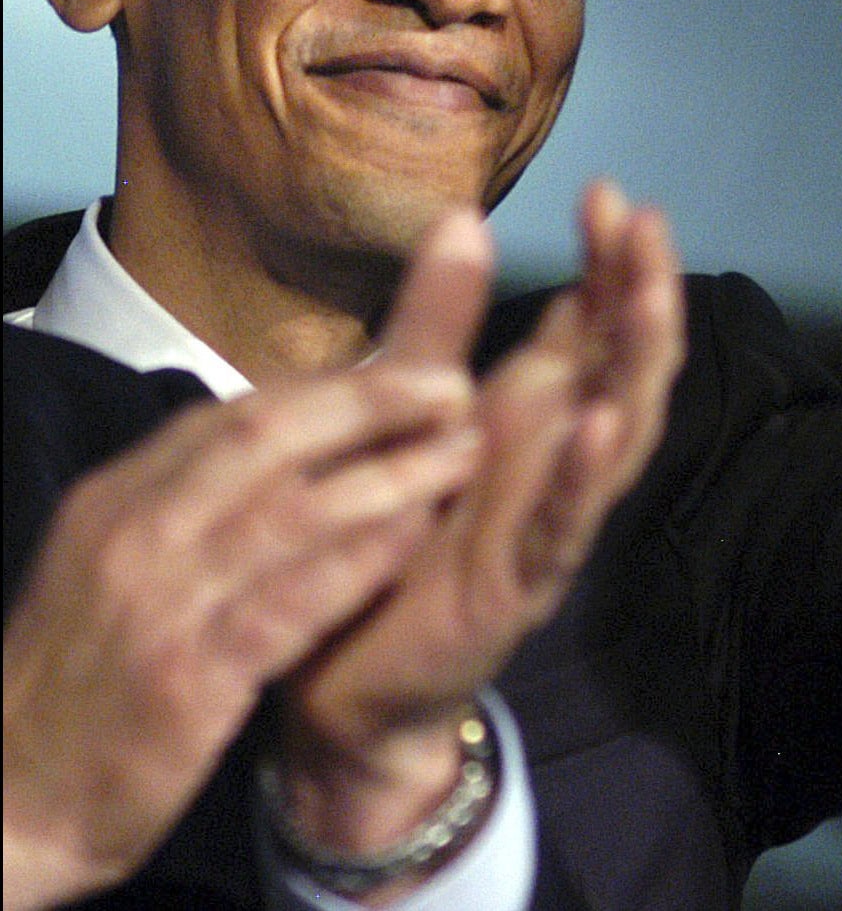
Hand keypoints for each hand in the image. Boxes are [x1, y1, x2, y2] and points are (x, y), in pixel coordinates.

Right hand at [1, 222, 489, 910]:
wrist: (3, 803)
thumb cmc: (79, 681)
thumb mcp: (117, 566)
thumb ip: (191, 502)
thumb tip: (282, 440)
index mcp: (121, 496)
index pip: (238, 412)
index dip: (336, 385)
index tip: (414, 368)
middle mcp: (135, 530)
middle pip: (267, 433)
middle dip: (371, 399)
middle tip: (454, 382)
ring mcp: (157, 601)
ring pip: (291, 510)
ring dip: (390, 473)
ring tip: (466, 451)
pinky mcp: (184, 678)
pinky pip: (288, 604)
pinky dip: (358, 563)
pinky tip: (416, 539)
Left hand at [274, 182, 681, 856]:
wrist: (345, 679)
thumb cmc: (389, 536)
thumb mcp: (407, 413)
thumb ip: (436, 323)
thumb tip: (466, 216)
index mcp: (533, 407)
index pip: (593, 317)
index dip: (610, 256)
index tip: (607, 190)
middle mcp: (559, 451)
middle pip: (625, 359)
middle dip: (642, 289)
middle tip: (646, 221)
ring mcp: (554, 511)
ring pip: (619, 429)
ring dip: (638, 364)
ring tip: (651, 299)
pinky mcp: (528, 577)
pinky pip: (567, 519)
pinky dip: (584, 472)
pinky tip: (595, 423)